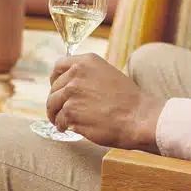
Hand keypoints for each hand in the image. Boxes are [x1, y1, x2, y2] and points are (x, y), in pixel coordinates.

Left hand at [46, 54, 164, 150]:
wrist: (139, 117)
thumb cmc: (128, 101)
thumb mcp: (108, 75)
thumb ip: (88, 76)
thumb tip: (71, 86)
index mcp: (87, 61)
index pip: (59, 66)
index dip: (55, 80)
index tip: (56, 89)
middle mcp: (77, 73)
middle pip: (54, 88)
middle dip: (55, 101)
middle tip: (59, 111)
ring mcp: (72, 92)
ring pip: (52, 104)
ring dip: (54, 115)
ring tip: (60, 122)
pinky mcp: (71, 111)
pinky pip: (59, 119)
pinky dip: (62, 126)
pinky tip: (67, 129)